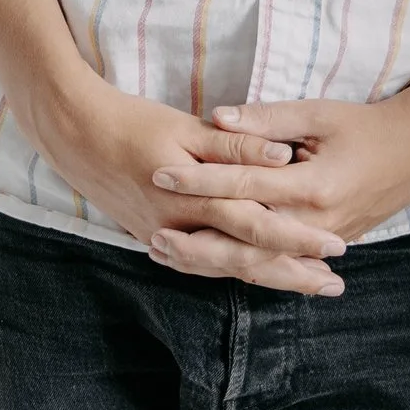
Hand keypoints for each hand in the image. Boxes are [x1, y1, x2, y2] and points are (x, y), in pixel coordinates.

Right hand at [30, 73, 349, 295]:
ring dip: (267, 278)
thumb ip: (235, 147)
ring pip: (224, 268)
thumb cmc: (131, 122)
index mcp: (194, 198)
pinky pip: (200, 264)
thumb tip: (283, 157)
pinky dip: (230, 271)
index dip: (299, 240)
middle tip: (334, 286)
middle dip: (292, 274)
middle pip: (246, 260)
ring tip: (306, 285)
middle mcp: (180, 228)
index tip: (337, 248)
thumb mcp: (185, 126)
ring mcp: (164, 237)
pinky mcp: (152, 236)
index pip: (258, 227)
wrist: (72, 134)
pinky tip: (253, 276)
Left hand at [143, 88, 409, 288]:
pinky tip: (207, 265)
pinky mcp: (323, 247)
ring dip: (210, 261)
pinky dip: (240, 266)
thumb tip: (217, 118)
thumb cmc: (366, 126)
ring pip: (257, 260)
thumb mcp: (319, 113)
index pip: (243, 184)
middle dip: (195, 241)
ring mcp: (320, 240)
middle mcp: (314, 221)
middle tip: (151, 236)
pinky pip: (275, 263)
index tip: (160, 173)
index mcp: (311, 185)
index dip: (199, 179)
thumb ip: (266, 121)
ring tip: (167, 256)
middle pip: (243, 240)